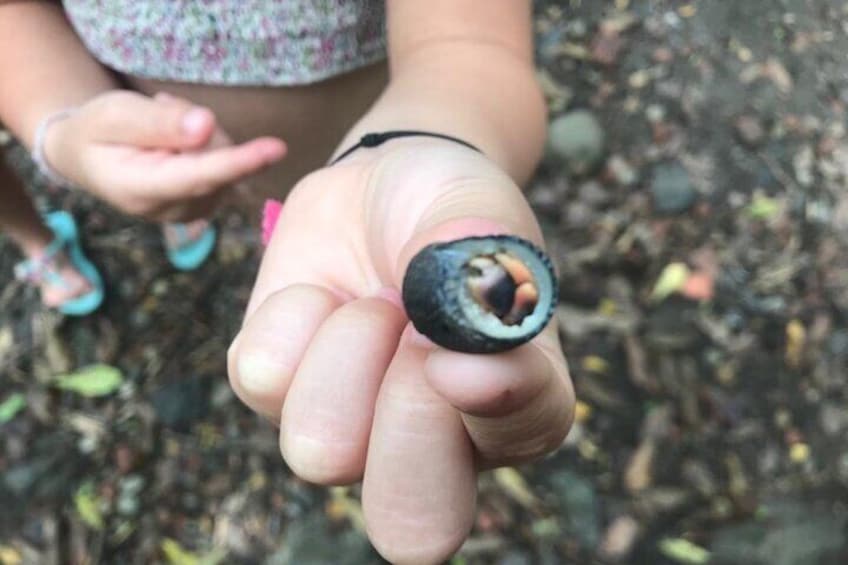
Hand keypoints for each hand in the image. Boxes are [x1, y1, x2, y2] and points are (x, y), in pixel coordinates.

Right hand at [43, 90, 285, 220]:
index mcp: (141, 191)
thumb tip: (207, 127)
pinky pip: (227, 161)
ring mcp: (194, 210)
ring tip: (162, 127)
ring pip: (225, 155)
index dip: (237, 161)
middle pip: (216, 156)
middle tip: (159, 107)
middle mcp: (174, 210)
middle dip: (197, 124)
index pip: (198, 176)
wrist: (88, 156)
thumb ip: (159, 123)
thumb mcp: (114, 114)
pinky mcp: (209, 201)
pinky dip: (207, 144)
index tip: (276, 149)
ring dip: (201, 131)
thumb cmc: (97, 130)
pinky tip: (177, 142)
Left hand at [227, 138, 573, 563]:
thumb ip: (483, 268)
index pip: (521, 437)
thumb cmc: (446, 203)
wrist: (378, 182)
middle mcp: (436, 443)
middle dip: (402, 422)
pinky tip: (324, 296)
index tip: (455, 347)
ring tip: (373, 300)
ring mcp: (351, 430)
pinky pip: (260, 379)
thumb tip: (473, 337)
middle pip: (411, 526)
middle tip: (410, 334)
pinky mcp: (279, 394)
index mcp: (516, 404)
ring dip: (347, 349)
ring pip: (320, 450)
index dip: (487, 399)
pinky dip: (289, 319)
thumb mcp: (476, 211)